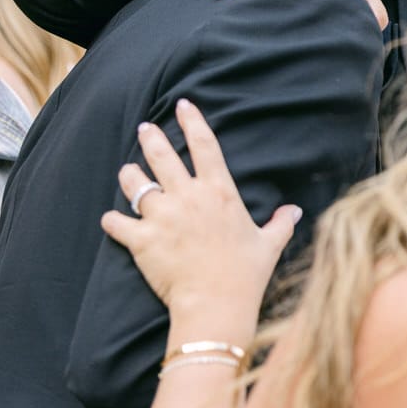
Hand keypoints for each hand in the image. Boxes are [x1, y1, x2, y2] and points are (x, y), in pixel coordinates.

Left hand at [100, 99, 300, 316]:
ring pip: (134, 183)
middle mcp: (188, 196)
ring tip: (128, 172)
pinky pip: (117, 222)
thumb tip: (294, 211)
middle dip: (150, 137)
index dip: (192, 122)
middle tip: (144, 128)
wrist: (217, 302)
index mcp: (219, 192)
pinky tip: (112, 220)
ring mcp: (162, 216)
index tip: (183, 105)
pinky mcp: (141, 239)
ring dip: (129, 176)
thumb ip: (280, 224)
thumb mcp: (269, 245)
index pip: (204, 146)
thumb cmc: (246, 273)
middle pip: (162, 155)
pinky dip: (113, 221)